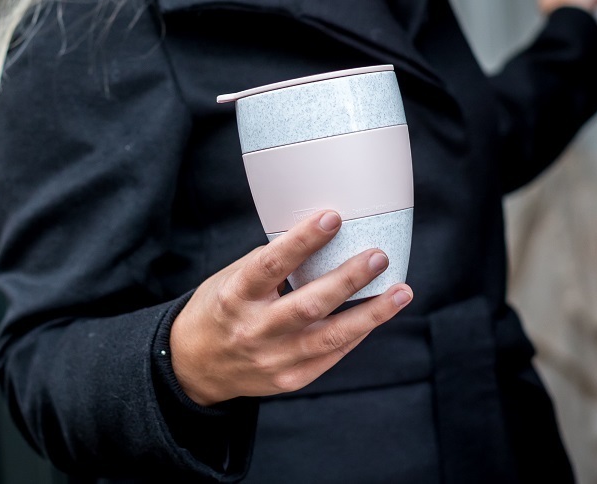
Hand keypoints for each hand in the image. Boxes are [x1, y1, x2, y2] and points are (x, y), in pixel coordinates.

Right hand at [169, 210, 412, 405]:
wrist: (195, 365)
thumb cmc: (220, 308)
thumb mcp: (231, 277)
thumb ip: (270, 264)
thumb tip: (319, 239)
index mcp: (235, 295)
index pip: (270, 264)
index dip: (302, 241)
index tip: (332, 217)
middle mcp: (254, 330)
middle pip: (307, 305)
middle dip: (347, 280)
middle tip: (378, 256)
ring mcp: (273, 360)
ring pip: (329, 337)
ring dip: (370, 313)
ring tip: (401, 290)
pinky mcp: (290, 380)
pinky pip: (331, 356)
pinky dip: (357, 333)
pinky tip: (378, 313)